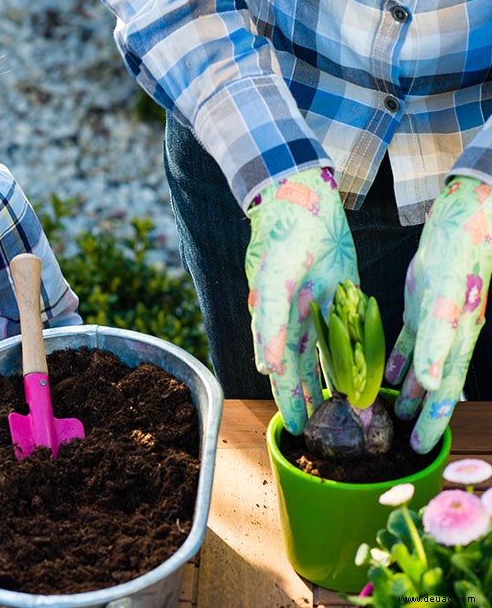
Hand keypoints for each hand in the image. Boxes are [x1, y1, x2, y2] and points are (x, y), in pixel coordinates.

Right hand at [245, 167, 358, 434]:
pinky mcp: (338, 294)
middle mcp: (293, 319)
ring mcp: (317, 308)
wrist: (300, 198)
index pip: (279, 370)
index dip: (287, 398)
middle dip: (307, 398)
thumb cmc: (279, 239)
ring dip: (329, 381)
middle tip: (318, 429)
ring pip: (324, 354)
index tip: (296, 427)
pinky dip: (351, 352)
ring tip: (338, 409)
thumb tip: (266, 368)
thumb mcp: (271, 282)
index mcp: (272, 320)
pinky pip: (345, 331)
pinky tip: (360, 368)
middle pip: (301, 369)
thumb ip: (269, 326)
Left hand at [386, 176, 491, 453]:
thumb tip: (428, 379)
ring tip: (393, 413)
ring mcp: (436, 321)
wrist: (463, 220)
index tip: (421, 447)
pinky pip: (409, 339)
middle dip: (421, 414)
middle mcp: (448, 336)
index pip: (445, 390)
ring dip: (409, 390)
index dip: (434, 420)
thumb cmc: (459, 255)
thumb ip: (438, 338)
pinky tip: (389, 373)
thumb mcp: (445, 296)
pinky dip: (398, 358)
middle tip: (403, 440)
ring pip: (421, 365)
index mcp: (456, 340)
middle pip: (434, 385)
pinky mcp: (423, 305)